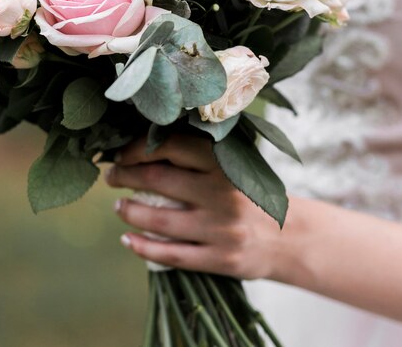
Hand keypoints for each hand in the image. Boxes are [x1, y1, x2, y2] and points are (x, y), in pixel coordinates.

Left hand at [105, 134, 286, 279]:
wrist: (290, 237)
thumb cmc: (248, 194)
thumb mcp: (233, 165)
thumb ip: (197, 154)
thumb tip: (144, 142)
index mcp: (224, 162)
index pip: (171, 145)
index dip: (138, 148)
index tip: (121, 153)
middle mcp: (221, 192)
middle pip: (159, 179)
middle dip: (125, 176)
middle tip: (111, 176)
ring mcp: (220, 228)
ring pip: (159, 219)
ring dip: (129, 211)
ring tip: (118, 205)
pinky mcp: (220, 259)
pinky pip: (171, 255)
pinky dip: (143, 247)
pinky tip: (127, 240)